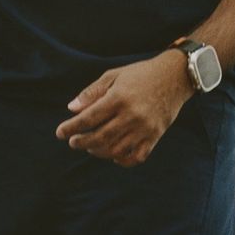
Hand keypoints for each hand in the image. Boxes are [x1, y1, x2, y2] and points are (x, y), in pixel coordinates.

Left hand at [56, 52, 193, 166]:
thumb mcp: (114, 75)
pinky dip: (121, 160)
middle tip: (73, 142)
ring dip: (98, 152)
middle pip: (99, 137)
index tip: (59, 133)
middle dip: (81, 142)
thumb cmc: (140, 74)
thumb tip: (72, 109)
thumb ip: (92, 92)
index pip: (89, 118)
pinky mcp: (155, 136)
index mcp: (119, 98)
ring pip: (115, 150)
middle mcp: (132, 115)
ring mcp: (145, 128)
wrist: (175, 77)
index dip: (71, 127)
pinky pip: (136, 157)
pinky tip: (112, 155)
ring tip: (90, 147)